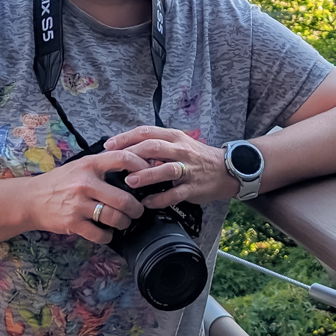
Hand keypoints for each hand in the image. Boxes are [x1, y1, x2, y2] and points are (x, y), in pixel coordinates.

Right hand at [27, 149, 149, 243]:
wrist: (31, 199)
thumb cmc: (60, 181)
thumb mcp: (80, 165)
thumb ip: (103, 165)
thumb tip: (134, 164)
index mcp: (90, 165)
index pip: (122, 159)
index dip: (141, 166)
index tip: (150, 174)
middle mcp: (85, 183)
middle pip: (123, 198)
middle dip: (136, 208)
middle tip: (138, 210)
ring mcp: (79, 204)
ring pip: (114, 217)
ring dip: (124, 222)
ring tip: (125, 221)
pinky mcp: (73, 223)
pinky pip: (99, 234)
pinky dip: (108, 236)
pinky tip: (108, 233)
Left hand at [104, 126, 238, 208]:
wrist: (226, 169)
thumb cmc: (196, 156)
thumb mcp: (178, 143)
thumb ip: (157, 145)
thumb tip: (127, 150)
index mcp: (174, 137)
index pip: (146, 132)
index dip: (126, 138)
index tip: (108, 145)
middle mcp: (180, 150)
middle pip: (153, 147)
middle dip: (131, 155)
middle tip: (114, 164)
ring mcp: (188, 169)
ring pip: (165, 170)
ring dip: (146, 175)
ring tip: (130, 183)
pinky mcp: (193, 187)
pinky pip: (174, 194)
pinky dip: (159, 199)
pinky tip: (146, 203)